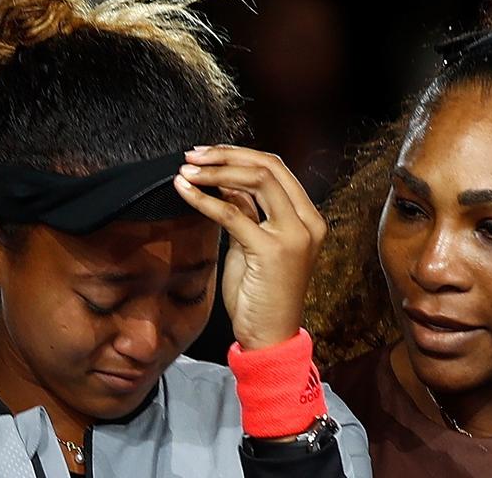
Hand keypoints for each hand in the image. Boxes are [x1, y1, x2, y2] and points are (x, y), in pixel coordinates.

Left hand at [174, 145, 325, 349]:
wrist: (270, 336)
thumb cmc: (261, 295)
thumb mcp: (254, 245)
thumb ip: (248, 212)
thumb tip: (227, 182)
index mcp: (308, 218)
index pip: (277, 168)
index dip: (240, 154)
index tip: (208, 154)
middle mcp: (307, 222)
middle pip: (268, 166)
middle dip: (226, 154)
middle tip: (193, 155)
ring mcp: (293, 235)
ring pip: (256, 179)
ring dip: (216, 170)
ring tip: (187, 169)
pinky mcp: (271, 250)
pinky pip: (233, 213)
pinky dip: (204, 198)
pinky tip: (183, 190)